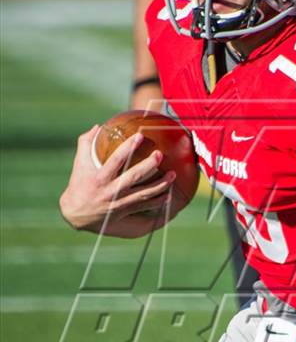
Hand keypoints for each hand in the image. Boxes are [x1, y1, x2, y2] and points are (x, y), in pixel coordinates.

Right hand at [59, 125, 175, 237]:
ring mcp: (119, 203)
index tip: (140, 136)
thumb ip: (86, 143)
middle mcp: (111, 191)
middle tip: (160, 154)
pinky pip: (145, 207)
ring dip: (161, 185)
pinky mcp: (125, 211)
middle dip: (149, 165)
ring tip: (173, 174)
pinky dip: (158, 202)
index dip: (128, 147)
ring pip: (144, 194)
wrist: (76, 215)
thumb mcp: (79, 164)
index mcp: (100, 177)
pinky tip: (169, 196)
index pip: (116, 160)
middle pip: (134, 176)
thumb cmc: (78, 185)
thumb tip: (98, 126)